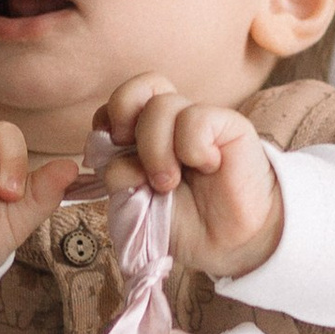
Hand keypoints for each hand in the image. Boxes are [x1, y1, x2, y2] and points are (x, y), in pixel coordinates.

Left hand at [97, 77, 283, 280]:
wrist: (229, 243)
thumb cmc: (184, 222)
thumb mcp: (137, 204)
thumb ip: (119, 175)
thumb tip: (107, 153)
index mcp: (145, 134)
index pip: (117, 104)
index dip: (105, 121)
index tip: (106, 156)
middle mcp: (171, 121)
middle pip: (136, 90)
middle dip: (122, 119)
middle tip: (133, 160)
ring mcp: (199, 120)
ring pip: (161, 106)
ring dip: (156, 151)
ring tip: (169, 183)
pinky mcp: (229, 124)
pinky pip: (196, 118)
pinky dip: (192, 149)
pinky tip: (207, 167)